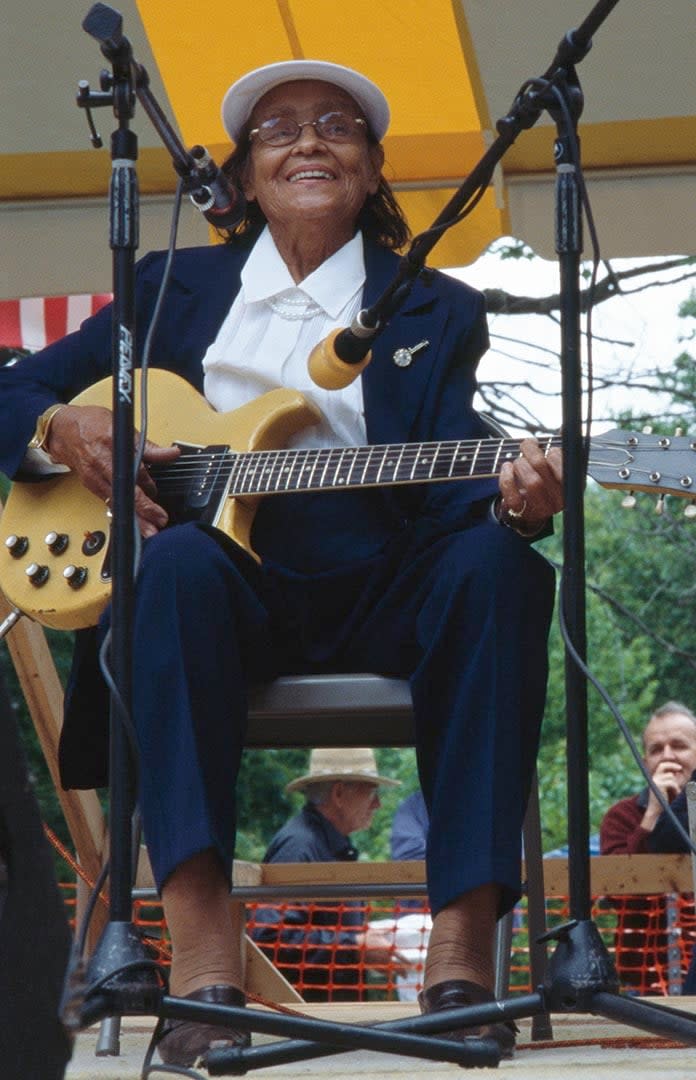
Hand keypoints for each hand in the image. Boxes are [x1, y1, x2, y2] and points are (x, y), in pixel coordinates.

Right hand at [45, 404, 179, 537]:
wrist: (63, 430)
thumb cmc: (91, 425)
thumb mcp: (122, 428)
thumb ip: (148, 446)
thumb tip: (171, 453)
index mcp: (109, 448)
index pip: (132, 473)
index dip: (147, 489)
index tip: (158, 503)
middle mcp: (100, 467)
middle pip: (123, 494)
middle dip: (140, 512)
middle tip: (156, 524)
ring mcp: (93, 479)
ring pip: (116, 503)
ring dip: (133, 519)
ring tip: (147, 531)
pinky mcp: (91, 486)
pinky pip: (109, 501)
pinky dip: (122, 512)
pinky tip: (133, 522)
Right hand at [354, 928, 407, 975]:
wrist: (355, 948)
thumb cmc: (365, 938)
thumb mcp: (376, 931)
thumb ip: (385, 931)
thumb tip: (391, 928)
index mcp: (388, 948)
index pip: (400, 956)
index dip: (406, 960)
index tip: (410, 964)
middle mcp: (386, 958)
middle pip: (398, 967)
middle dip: (403, 971)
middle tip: (407, 974)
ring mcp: (380, 964)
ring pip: (391, 971)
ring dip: (398, 974)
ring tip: (403, 976)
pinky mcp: (374, 968)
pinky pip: (384, 973)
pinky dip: (388, 974)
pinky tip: (391, 974)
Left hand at [498, 438, 562, 533]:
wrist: (528, 510)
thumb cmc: (543, 480)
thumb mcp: (554, 466)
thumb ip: (559, 451)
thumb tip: (562, 429)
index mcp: (572, 486)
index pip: (567, 465)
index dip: (555, 453)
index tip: (548, 449)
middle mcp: (560, 499)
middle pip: (542, 467)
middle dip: (531, 451)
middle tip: (527, 446)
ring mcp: (541, 508)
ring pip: (532, 481)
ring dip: (520, 463)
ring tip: (518, 461)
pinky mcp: (523, 512)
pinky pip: (513, 495)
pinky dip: (506, 477)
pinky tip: (506, 468)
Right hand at [643, 761, 683, 828]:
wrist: (655, 810)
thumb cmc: (661, 800)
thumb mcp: (664, 788)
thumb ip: (668, 781)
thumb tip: (675, 774)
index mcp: (654, 778)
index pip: (661, 766)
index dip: (669, 764)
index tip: (678, 767)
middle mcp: (653, 778)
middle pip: (663, 766)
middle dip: (672, 766)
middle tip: (680, 768)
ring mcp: (656, 781)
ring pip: (670, 777)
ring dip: (676, 784)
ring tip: (676, 791)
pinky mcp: (659, 785)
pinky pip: (672, 783)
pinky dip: (676, 789)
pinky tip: (676, 794)